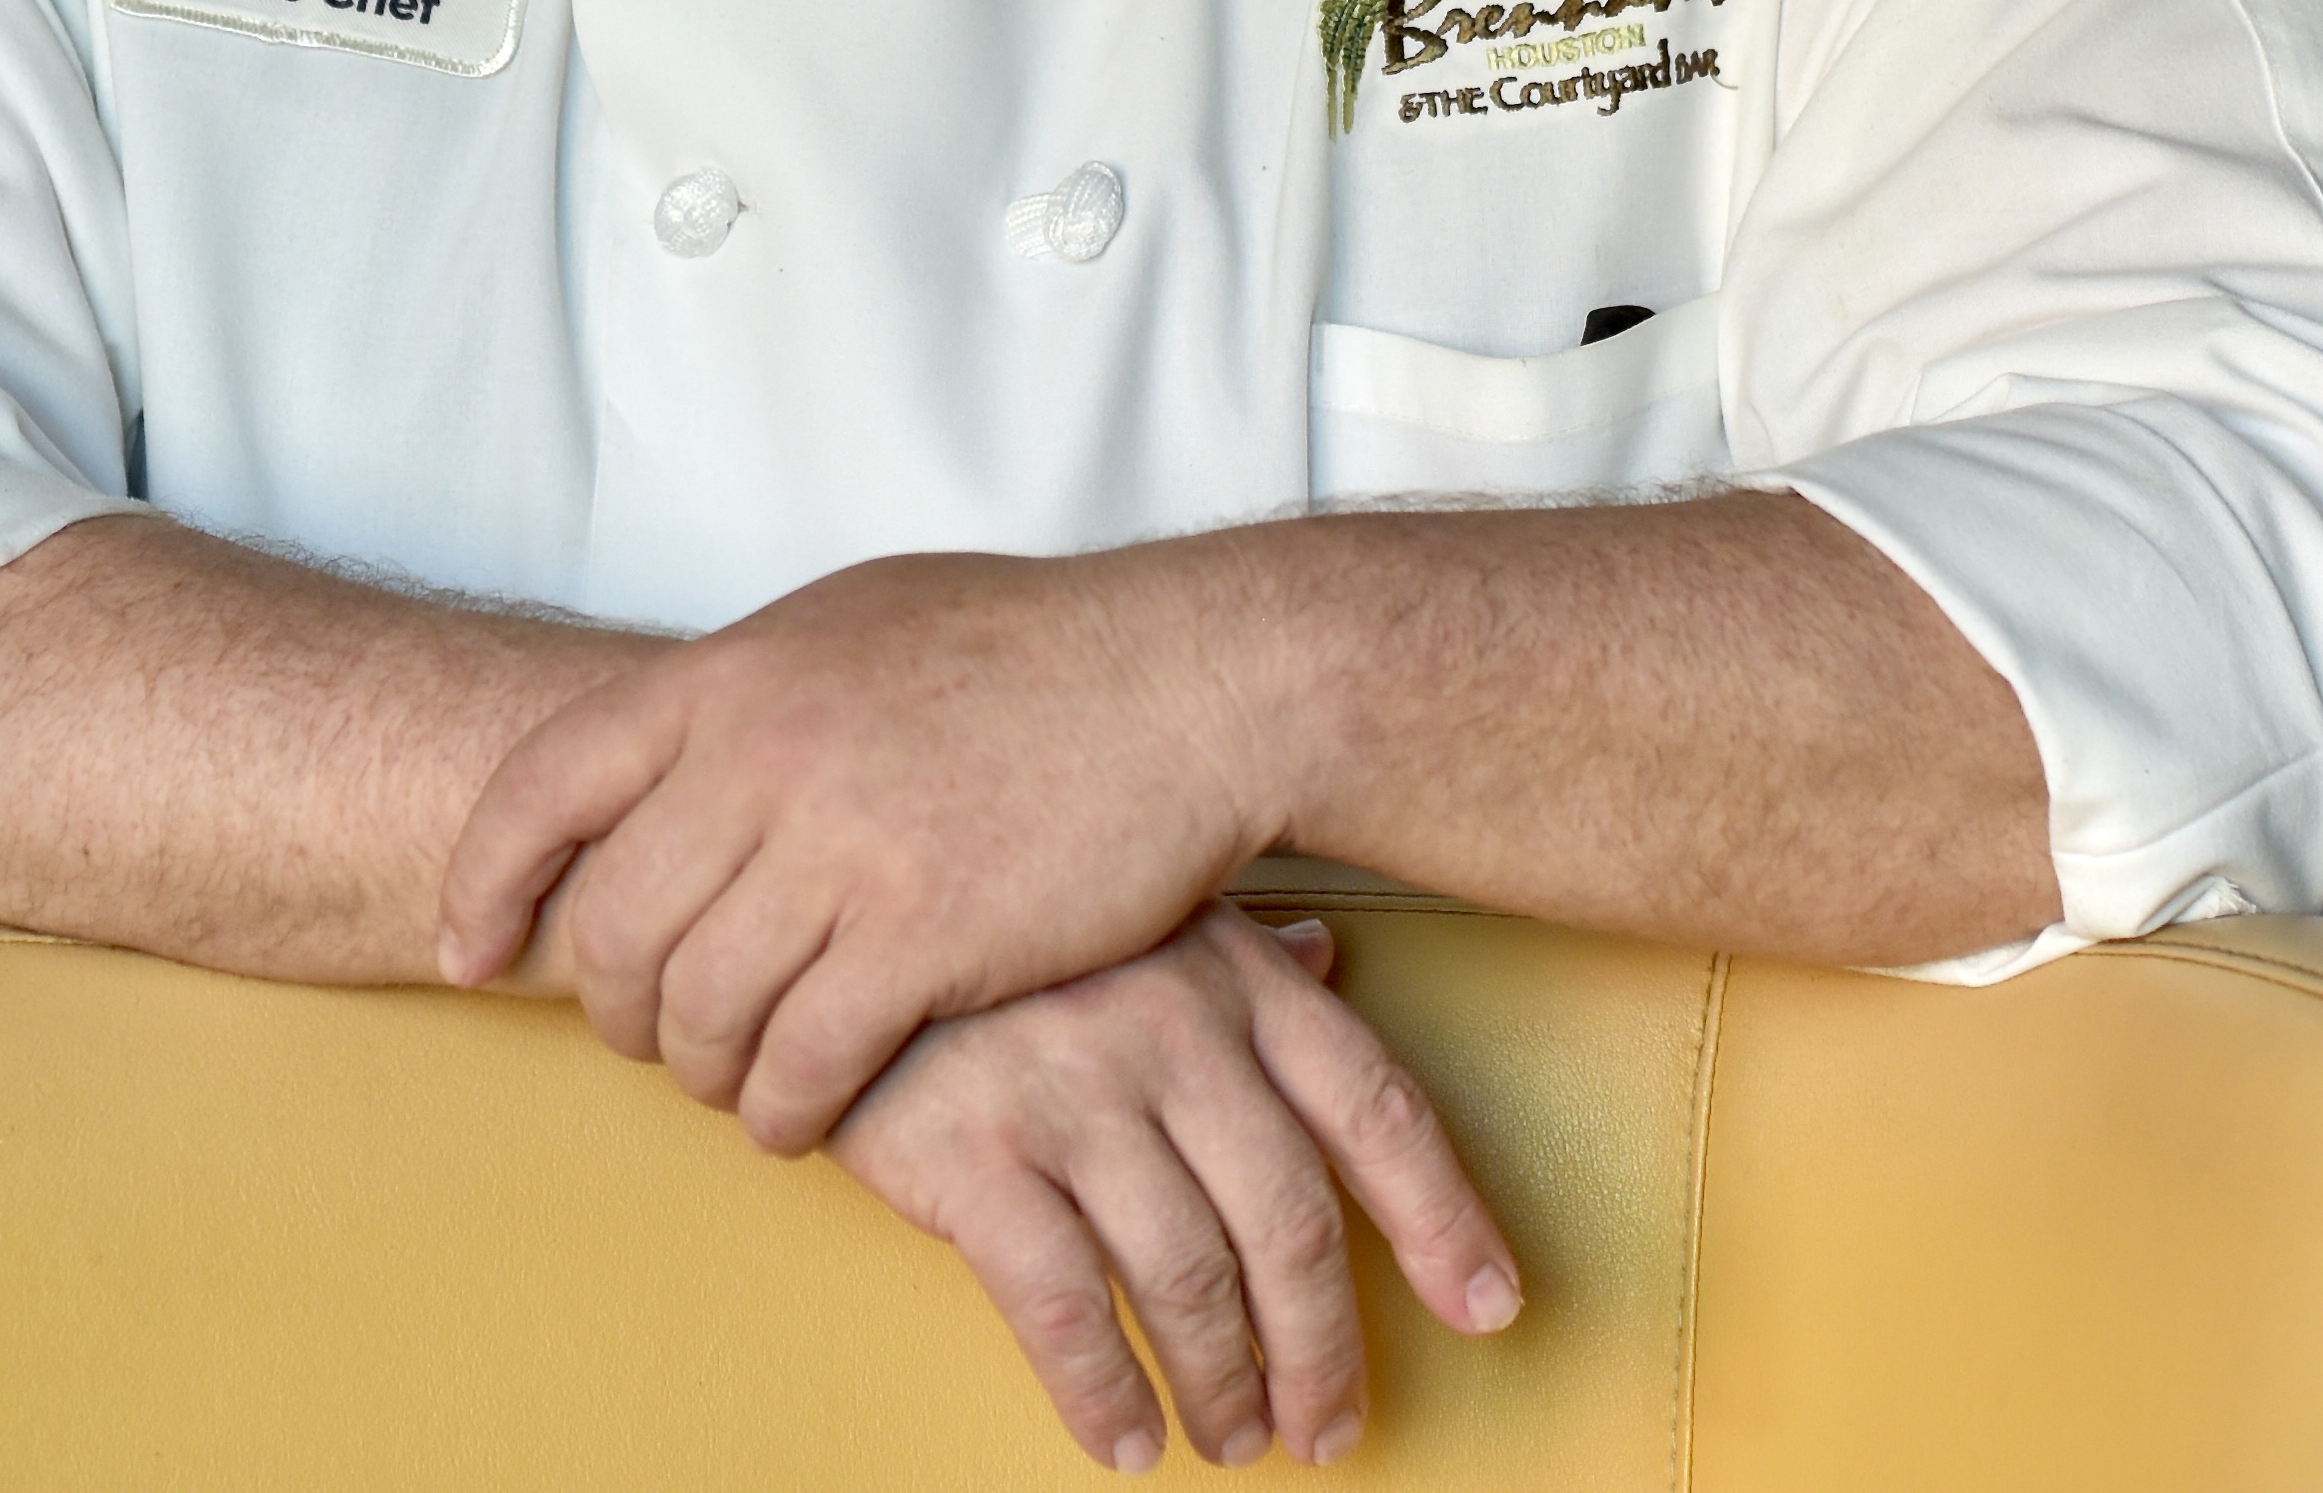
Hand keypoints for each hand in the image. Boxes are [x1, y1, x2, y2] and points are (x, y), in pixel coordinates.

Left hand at [439, 544, 1278, 1149]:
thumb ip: (761, 692)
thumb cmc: (1041, 650)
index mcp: (737, 671)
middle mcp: (764, 755)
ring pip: (696, 1011)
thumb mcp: (863, 623)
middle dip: (613, 1008)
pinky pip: (799, 1065)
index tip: (471, 951)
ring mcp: (840, 848)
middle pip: (611, 925)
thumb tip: (680, 754)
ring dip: (701, 1072)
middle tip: (654, 1037)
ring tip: (739, 1083)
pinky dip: (783, 1115)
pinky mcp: (922, 940)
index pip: (545, 782)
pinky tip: (804, 1119)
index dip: (487, 881)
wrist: (1192, 680)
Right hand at [832, 905, 1521, 1472]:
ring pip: (1188, 1277)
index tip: (1489, 1306)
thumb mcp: (1140, 905)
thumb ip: (1243, 953)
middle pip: (1290, 1224)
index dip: (1443, 1220)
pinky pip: (1066, 1305)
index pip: (1374, 1111)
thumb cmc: (1006, 909)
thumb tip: (1326, 963)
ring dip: (1223, 1383)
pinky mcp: (973, 1154)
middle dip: (1323, 1348)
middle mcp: (1171, 1033)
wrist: (833, 885)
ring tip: (1232, 1438)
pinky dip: (1105, 1392)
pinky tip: (1124, 1439)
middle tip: (1328, 1426)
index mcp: (1231, 977)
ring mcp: (1072, 1092)